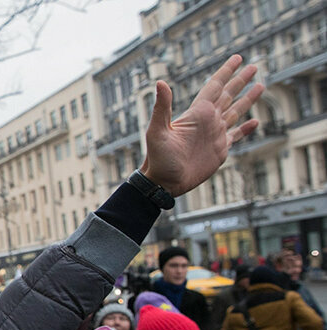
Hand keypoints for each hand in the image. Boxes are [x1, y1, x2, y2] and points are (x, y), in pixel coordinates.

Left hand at [140, 54, 264, 195]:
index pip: (215, 86)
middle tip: (254, 66)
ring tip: (260, 86)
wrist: (164, 182)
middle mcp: (208, 121)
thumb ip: (162, 107)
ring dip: (247, 99)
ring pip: (235, 111)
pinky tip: (255, 122)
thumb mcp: (157, 131)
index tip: (237, 58)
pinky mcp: (220, 149)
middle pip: (228, 95)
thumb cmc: (158, 158)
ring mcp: (215, 134)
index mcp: (197, 113)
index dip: (226, 71)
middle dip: (241, 81)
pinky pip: (237, 135)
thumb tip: (160, 82)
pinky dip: (246, 128)